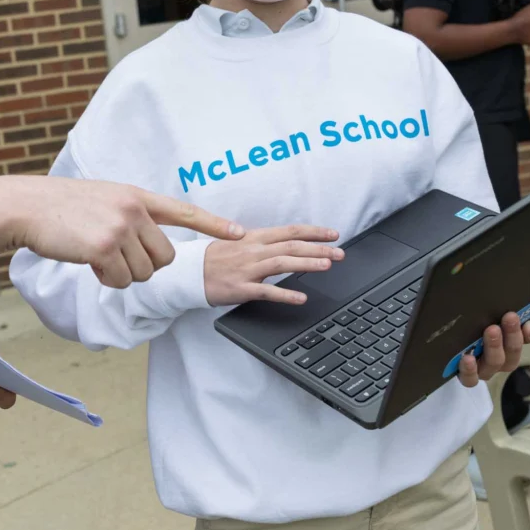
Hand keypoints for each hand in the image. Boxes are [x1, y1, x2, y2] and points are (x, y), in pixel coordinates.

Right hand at [0, 176, 244, 288]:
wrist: (28, 206)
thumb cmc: (62, 208)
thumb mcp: (104, 201)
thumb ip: (130, 217)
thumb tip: (148, 248)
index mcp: (137, 196)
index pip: (184, 210)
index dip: (214, 224)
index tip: (240, 233)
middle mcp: (133, 209)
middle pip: (165, 257)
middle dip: (146, 267)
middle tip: (118, 259)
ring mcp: (120, 227)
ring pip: (144, 273)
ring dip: (123, 275)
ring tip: (98, 256)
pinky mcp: (104, 247)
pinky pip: (122, 280)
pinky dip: (107, 280)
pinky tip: (89, 262)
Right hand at [203, 224, 343, 306]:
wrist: (188, 273)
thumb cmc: (214, 259)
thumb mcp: (238, 244)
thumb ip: (262, 243)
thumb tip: (286, 243)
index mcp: (254, 238)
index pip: (290, 231)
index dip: (314, 231)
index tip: (333, 234)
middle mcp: (253, 250)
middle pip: (291, 246)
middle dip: (319, 248)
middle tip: (340, 252)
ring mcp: (247, 269)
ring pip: (282, 263)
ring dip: (307, 263)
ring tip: (328, 266)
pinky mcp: (240, 289)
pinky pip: (266, 292)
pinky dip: (285, 294)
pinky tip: (301, 298)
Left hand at [456, 313, 529, 385]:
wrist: (448, 336)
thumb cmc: (479, 321)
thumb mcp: (497, 312)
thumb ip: (518, 313)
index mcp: (515, 339)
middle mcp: (503, 357)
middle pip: (513, 352)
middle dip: (513, 335)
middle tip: (510, 318)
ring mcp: (485, 368)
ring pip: (494, 364)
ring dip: (495, 347)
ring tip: (491, 331)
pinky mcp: (467, 375)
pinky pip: (471, 379)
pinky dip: (470, 370)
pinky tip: (467, 358)